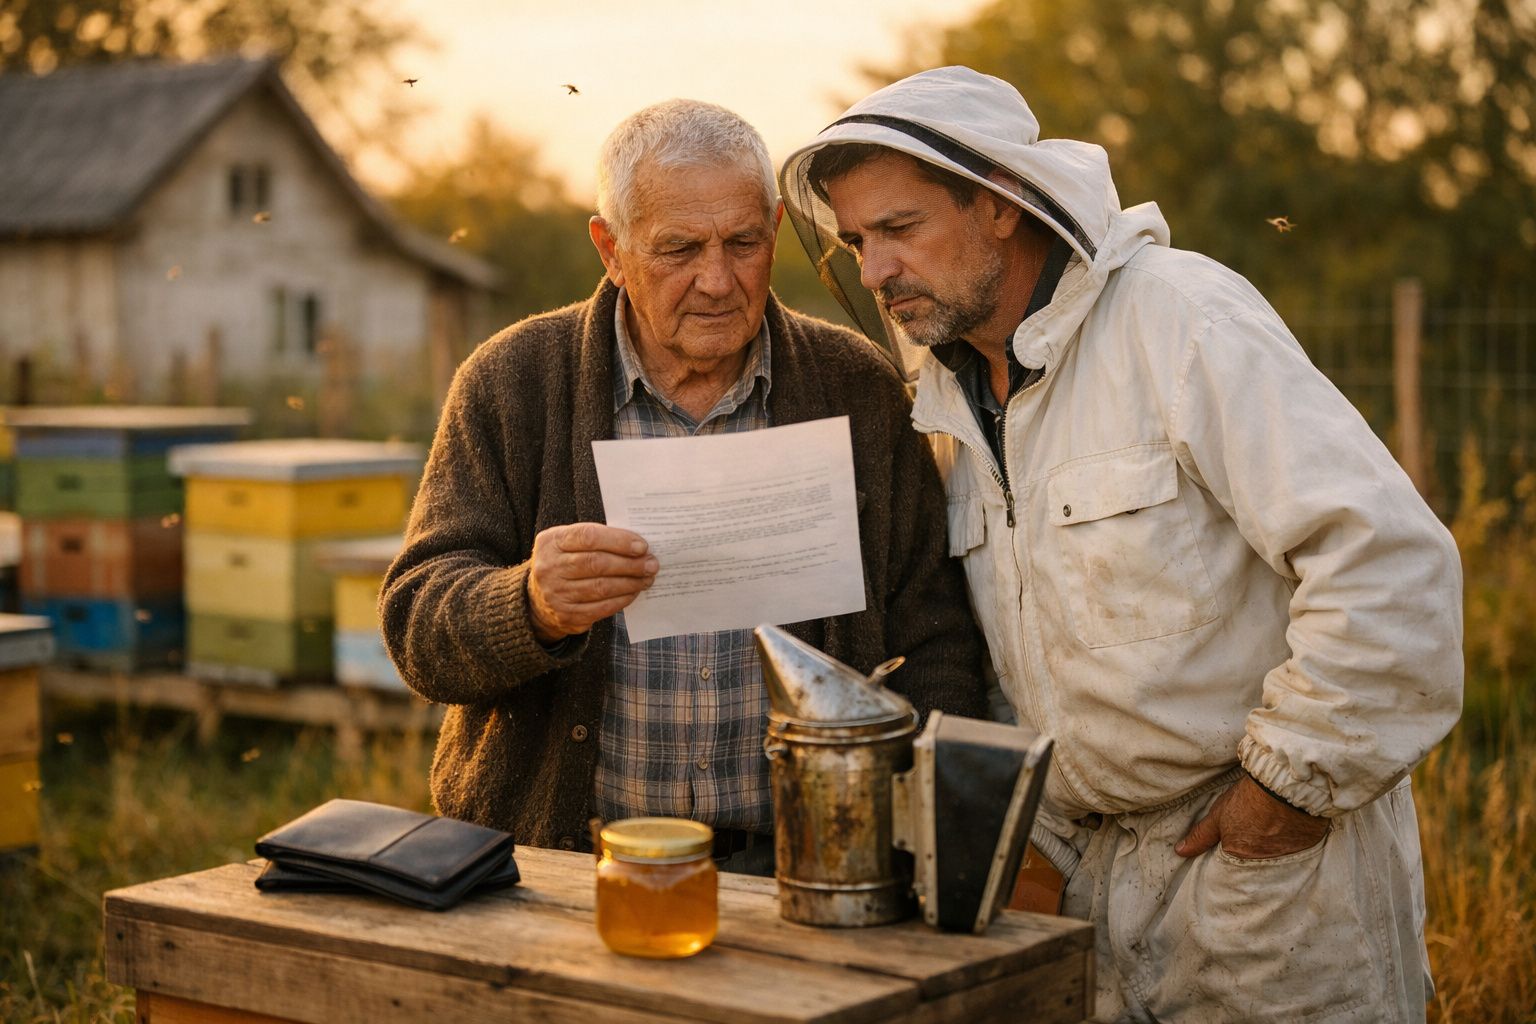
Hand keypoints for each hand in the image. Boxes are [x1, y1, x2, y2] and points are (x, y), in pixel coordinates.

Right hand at [526, 523, 657, 642]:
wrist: (539, 598)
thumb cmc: (566, 562)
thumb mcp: (570, 543)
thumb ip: (598, 539)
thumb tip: (637, 546)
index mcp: (552, 541)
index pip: (588, 536)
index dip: (618, 541)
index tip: (642, 546)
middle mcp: (550, 567)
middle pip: (597, 563)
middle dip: (630, 564)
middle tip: (651, 564)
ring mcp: (556, 593)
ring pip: (601, 587)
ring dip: (630, 582)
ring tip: (647, 578)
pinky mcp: (566, 615)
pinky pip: (601, 607)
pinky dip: (622, 599)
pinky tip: (633, 592)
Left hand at [1175, 775, 1328, 859]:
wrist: (1286, 786)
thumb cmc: (1248, 800)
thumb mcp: (1219, 815)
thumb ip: (1200, 836)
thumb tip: (1180, 852)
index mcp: (1239, 857)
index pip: (1232, 867)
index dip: (1230, 857)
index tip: (1231, 849)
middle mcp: (1264, 864)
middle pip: (1254, 866)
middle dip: (1251, 857)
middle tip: (1253, 841)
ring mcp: (1287, 857)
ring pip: (1275, 860)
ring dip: (1272, 851)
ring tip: (1271, 836)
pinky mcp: (1306, 848)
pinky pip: (1295, 853)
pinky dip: (1291, 846)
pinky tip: (1289, 835)